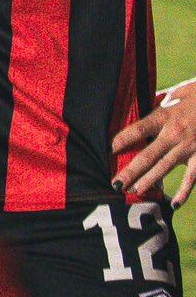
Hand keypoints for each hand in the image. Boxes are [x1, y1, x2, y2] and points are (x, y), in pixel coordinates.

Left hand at [111, 78, 195, 203]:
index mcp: (166, 116)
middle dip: (130, 171)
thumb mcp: (178, 93)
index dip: (122, 140)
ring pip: (164, 168)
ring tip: (133, 191)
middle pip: (147, 155)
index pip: (138, 130)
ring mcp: (189, 147)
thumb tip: (143, 102)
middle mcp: (175, 134)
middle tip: (115, 183)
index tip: (108, 150)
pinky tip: (174, 204)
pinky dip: (184, 192)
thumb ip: (160, 101)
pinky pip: (192, 177)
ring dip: (148, 181)